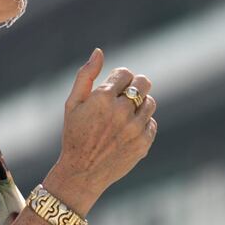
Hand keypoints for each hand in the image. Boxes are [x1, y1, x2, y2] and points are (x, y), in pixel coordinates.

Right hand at [56, 49, 157, 202]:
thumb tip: (99, 51)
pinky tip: (127, 132)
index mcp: (103, 98)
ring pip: (150, 102)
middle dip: (135, 85)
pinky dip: (142, 124)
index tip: (112, 88)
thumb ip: (86, 75)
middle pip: (144, 83)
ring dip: (140, 105)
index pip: (125, 73)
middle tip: (125, 96)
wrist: (82, 172)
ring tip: (125, 115)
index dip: (119, 78)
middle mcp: (121, 111)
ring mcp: (134, 128)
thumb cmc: (74, 134)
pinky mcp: (143, 143)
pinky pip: (152, 123)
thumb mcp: (73, 103)